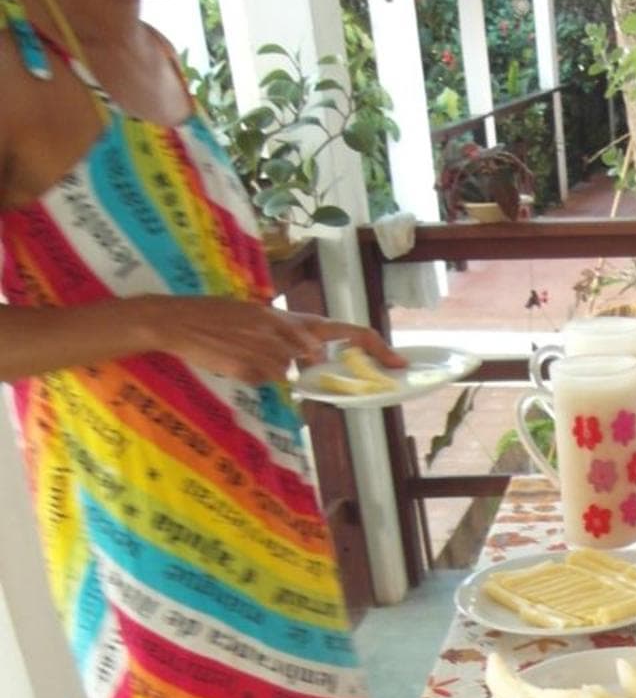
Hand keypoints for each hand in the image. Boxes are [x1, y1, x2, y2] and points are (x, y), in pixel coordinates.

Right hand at [128, 298, 405, 383]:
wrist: (176, 320)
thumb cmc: (216, 321)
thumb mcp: (256, 320)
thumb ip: (285, 340)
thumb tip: (308, 362)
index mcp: (287, 316)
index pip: (343, 329)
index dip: (375, 345)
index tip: (397, 361)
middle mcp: (284, 330)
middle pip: (316, 356)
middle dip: (322, 363)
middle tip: (322, 363)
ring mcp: (268, 350)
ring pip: (286, 374)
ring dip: (266, 369)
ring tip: (238, 351)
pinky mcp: (251, 367)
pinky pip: (262, 381)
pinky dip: (249, 375)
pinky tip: (228, 360)